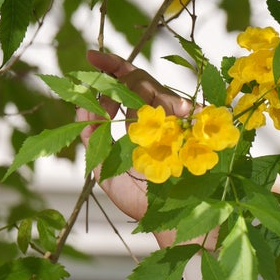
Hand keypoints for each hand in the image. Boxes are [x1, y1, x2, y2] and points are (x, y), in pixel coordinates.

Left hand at [76, 47, 190, 242]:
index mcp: (139, 126)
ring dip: (138, 89)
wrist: (174, 223)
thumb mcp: (107, 171)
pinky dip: (173, 107)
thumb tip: (80, 109)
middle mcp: (159, 119)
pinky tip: (165, 111)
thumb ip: (93, 141)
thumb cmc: (142, 201)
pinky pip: (186, 107)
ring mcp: (178, 122)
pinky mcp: (199, 129)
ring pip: (158, 91)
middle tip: (96, 58)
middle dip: (118, 69)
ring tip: (121, 96)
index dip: (109, 71)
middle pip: (141, 82)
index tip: (89, 56)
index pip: (125, 89)